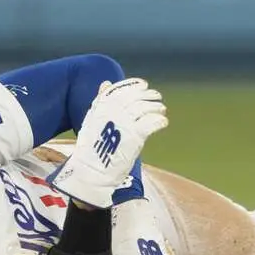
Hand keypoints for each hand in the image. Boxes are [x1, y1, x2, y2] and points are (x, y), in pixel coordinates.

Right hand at [47, 79, 166, 207]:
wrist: (91, 172)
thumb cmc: (91, 149)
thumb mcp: (92, 120)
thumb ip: (101, 101)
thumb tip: (106, 83)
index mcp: (101, 106)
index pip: (121, 90)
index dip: (135, 86)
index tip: (144, 85)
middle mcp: (112, 111)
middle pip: (136, 98)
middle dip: (148, 95)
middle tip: (157, 97)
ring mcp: (124, 123)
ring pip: (145, 108)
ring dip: (156, 107)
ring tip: (161, 109)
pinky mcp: (134, 136)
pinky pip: (152, 122)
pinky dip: (159, 121)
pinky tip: (163, 122)